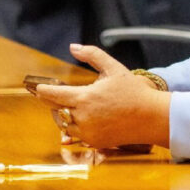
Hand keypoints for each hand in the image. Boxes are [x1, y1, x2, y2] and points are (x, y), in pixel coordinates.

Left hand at [34, 44, 170, 148]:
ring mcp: (88, 133)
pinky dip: (76, 128)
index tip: (37, 88)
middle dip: (53, 102)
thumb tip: (73, 47)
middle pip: (57, 110)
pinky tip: (81, 120)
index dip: (43, 91)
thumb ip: (92, 55)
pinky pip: (77, 136)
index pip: (53, 95)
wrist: (152, 118)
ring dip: (65, 116)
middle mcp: (83, 117)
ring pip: (66, 125)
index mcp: (84, 98)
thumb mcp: (113, 68)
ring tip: (68, 107)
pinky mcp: (95, 143)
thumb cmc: (134, 91)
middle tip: (48, 96)